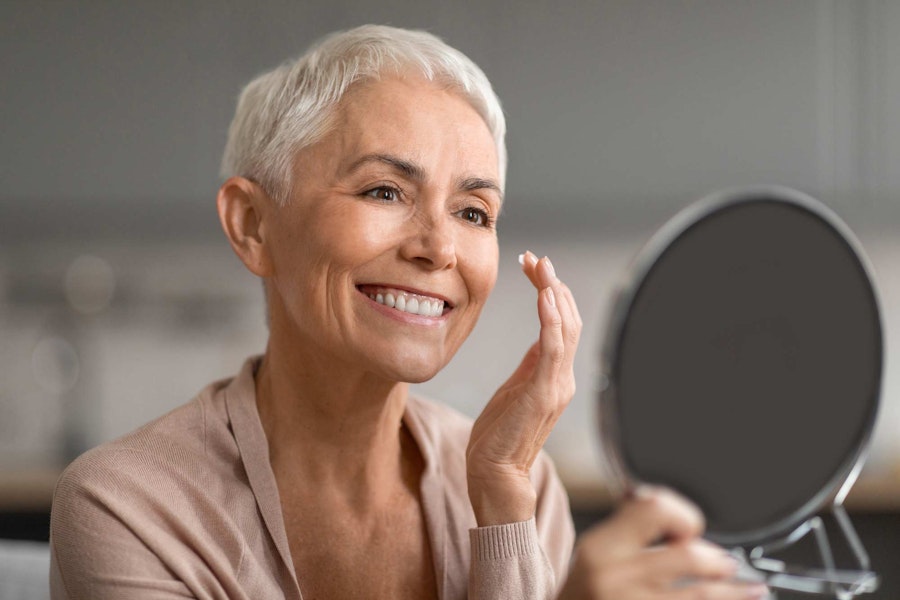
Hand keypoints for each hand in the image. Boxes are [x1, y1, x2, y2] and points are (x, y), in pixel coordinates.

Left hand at [466, 251, 581, 524]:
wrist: (494, 476)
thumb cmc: (499, 438)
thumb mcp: (515, 390)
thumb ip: (530, 365)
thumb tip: (538, 338)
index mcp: (555, 376)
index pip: (561, 324)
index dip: (551, 292)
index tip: (534, 267)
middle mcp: (562, 378)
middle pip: (567, 319)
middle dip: (552, 284)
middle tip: (535, 259)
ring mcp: (556, 386)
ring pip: (565, 328)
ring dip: (553, 293)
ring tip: (541, 267)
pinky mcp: (543, 393)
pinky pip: (553, 349)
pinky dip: (551, 319)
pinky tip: (544, 295)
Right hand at [558, 486, 769, 599]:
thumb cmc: (581, 594)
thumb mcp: (592, 554)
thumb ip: (627, 528)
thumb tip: (666, 506)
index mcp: (601, 547)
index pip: (654, 509)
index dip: (682, 514)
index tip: (691, 526)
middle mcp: (615, 576)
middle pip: (687, 557)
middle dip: (717, 560)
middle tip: (728, 563)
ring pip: (700, 595)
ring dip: (734, 592)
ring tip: (753, 588)